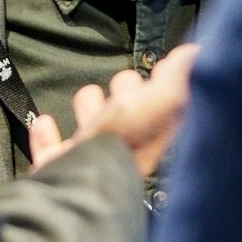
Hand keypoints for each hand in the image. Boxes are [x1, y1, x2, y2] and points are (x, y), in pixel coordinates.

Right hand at [27, 45, 197, 178]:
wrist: (79, 187)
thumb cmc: (122, 143)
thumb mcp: (157, 103)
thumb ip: (176, 80)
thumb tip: (196, 54)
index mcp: (149, 136)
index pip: (163, 107)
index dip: (164, 84)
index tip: (165, 63)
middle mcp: (122, 151)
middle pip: (126, 118)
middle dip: (126, 96)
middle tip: (126, 80)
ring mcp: (88, 163)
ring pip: (91, 132)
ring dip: (89, 112)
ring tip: (89, 94)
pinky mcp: (56, 172)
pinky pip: (52, 151)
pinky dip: (47, 137)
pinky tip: (44, 123)